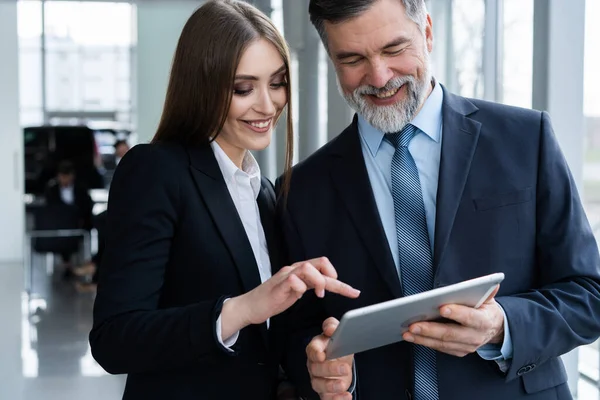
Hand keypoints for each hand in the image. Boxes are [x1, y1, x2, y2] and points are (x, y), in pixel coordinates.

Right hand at [223, 258, 359, 336]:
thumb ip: (307, 286)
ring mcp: (285, 276)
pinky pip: (293, 280)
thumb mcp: (295, 292)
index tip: (354, 292)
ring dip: (319, 281)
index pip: (323, 268)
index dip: (341, 281)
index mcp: (299, 271)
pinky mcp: (277, 285)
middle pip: (320, 262)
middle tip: (337, 291)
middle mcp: (293, 269)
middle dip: (333, 277)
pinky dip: (301, 287)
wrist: (250, 306)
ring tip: (319, 294)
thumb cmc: (272, 300)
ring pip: (308, 267)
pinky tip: (299, 296)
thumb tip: (322, 286)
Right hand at [306, 317, 353, 399]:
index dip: (316, 353)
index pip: (312, 350)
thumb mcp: (338, 332)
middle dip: (330, 369)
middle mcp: (314, 365)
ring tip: (343, 384)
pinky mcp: (325, 392)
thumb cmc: (337, 345)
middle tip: (344, 368)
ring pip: (318, 385)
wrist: (342, 360)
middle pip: (316, 369)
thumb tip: (329, 329)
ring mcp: (318, 379)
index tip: (322, 355)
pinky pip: (327, 398)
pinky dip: (337, 399)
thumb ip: (332, 326)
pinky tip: (346, 396)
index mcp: (316, 349)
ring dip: (330, 386)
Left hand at [402, 285, 503, 356]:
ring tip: (407, 332)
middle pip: (451, 334)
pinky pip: (440, 348)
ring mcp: (466, 346)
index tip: (442, 308)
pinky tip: (413, 337)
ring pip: (443, 343)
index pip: (470, 317)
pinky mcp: (458, 351)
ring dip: (423, 338)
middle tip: (414, 325)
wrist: (494, 329)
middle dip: (430, 330)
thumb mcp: (488, 299)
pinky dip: (425, 343)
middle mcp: (475, 336)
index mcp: (484, 321)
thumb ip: (487, 291)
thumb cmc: (485, 310)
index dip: (457, 313)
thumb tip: (492, 283)